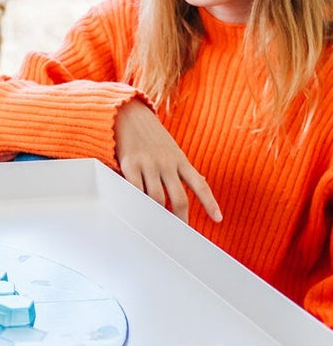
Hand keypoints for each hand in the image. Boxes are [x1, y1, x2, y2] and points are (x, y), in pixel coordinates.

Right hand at [114, 98, 221, 222]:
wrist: (127, 112)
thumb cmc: (149, 133)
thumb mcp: (172, 148)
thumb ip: (183, 167)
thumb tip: (201, 182)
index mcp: (180, 159)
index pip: (199, 185)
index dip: (210, 203)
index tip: (218, 219)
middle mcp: (166, 163)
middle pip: (178, 198)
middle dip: (180, 218)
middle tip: (179, 233)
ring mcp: (148, 164)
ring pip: (156, 198)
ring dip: (157, 215)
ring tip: (157, 227)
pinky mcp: (129, 164)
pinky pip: (135, 189)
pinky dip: (137, 203)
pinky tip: (137, 212)